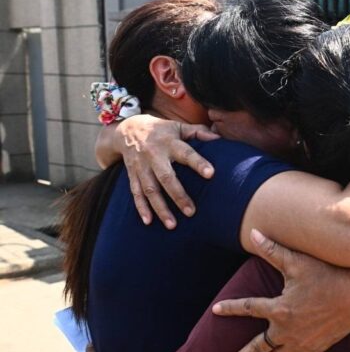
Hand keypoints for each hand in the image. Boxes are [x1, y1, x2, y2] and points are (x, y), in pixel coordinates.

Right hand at [116, 114, 219, 228]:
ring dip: (160, 208)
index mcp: (169, 142)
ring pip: (150, 190)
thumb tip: (220, 139)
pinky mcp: (132, 175)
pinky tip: (148, 222)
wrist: (127, 129)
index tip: (211, 174)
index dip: (198, 163)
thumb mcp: (178, 127)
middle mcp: (154, 155)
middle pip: (166, 177)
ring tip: (172, 225)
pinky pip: (135, 193)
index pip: (186, 153)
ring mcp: (141, 167)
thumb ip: (198, 132)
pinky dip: (141, 208)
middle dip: (178, 196)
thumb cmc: (161, 130)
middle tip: (191, 212)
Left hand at [212, 229, 349, 351]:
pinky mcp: (317, 347)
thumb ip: (272, 249)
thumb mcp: (298, 261)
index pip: (248, 308)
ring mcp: (302, 342)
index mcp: (279, 309)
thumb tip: (253, 232)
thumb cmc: (328, 274)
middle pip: (257, 349)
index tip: (215, 311)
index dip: (230, 309)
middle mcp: (287, 330)